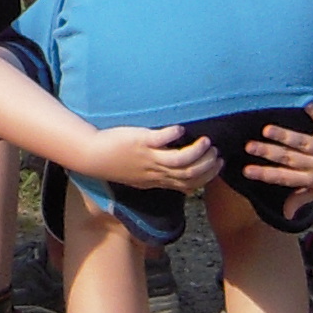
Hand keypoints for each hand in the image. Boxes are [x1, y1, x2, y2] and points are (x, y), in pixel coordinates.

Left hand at [88, 123, 220, 193]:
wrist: (93, 157)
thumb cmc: (117, 164)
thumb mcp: (140, 178)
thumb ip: (159, 178)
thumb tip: (177, 180)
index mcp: (158, 180)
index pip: (190, 184)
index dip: (207, 176)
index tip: (219, 164)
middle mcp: (156, 172)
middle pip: (189, 174)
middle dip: (207, 165)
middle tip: (216, 152)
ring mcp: (149, 157)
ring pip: (180, 161)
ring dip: (196, 152)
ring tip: (206, 141)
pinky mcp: (141, 142)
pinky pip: (161, 140)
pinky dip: (173, 135)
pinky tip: (181, 128)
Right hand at [243, 111, 312, 222]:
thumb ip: (300, 198)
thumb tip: (284, 214)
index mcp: (311, 180)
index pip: (284, 177)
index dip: (264, 174)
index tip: (246, 170)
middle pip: (289, 158)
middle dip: (268, 153)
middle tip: (249, 146)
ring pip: (303, 142)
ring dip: (285, 136)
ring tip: (267, 129)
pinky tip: (307, 105)